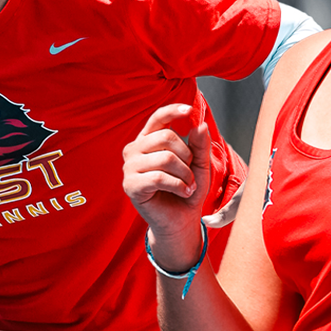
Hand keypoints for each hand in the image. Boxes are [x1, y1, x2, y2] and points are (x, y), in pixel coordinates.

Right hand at [122, 104, 210, 263]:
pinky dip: (178, 185)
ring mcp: (129, 168)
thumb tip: (199, 124)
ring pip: (165, 158)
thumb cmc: (187, 189)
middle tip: (191, 173)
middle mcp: (135, 150)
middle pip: (166, 138)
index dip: (172, 111)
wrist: (180, 220)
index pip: (157, 118)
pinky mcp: (130, 186)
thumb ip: (200, 145)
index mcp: (148, 140)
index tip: (189, 110)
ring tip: (188, 185)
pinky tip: (184, 192)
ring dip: (185, 174)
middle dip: (187, 156)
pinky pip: (159, 177)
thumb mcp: (199, 164)